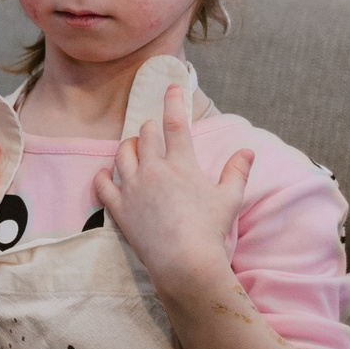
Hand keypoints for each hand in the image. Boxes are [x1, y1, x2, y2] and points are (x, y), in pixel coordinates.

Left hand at [94, 85, 251, 296]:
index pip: (175, 123)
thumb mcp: (229, 199)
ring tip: (134, 146)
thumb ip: (236, 171)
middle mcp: (153, 170)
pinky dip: (102, 176)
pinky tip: (104, 173)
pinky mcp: (119, 208)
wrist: (185, 263)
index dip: (173, 101)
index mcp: (181, 164)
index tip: (171, 86)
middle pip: (145, 135)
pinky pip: (102, 185)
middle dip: (150, 127)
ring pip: (122, 154)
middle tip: (154, 128)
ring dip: (128, 146)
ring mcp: (132, 188)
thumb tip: (247, 151)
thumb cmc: (210, 231)